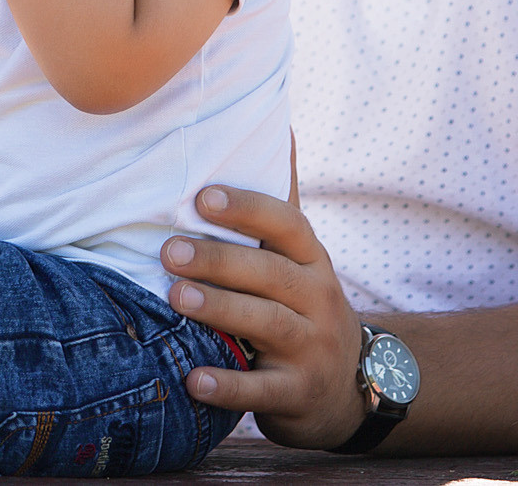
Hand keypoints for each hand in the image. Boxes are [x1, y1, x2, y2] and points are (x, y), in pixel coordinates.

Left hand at [162, 186, 368, 447]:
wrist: (348, 389)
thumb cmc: (301, 304)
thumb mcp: (300, 258)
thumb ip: (280, 200)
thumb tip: (277, 121)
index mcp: (312, 260)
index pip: (287, 224)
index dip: (246, 209)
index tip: (201, 197)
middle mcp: (319, 299)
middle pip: (271, 274)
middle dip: (219, 260)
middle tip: (169, 251)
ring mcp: (313, 349)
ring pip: (267, 325)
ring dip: (220, 310)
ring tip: (174, 297)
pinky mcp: (299, 395)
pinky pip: (262, 391)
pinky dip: (228, 386)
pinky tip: (193, 379)